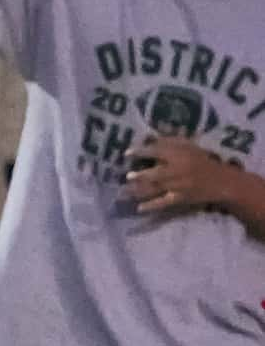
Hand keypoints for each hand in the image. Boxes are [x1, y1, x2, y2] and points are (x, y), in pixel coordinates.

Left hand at [124, 134, 245, 214]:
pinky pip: (163, 203)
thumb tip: (149, 137)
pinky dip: (151, 206)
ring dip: (139, 191)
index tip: (127, 153)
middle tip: (127, 176)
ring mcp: (178, 186)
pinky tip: (138, 208)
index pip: (158, 152)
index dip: (142, 151)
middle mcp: (177, 171)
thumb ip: (170, 141)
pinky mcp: (180, 199)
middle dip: (141, 175)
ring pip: (155, 189)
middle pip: (156, 174)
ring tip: (124, 192)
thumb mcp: (189, 146)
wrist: (221, 181)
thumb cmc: (201, 160)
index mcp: (179, 155)